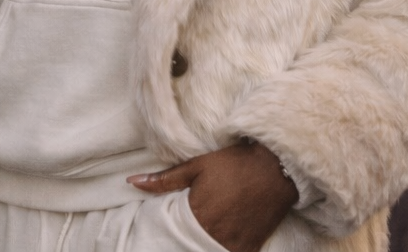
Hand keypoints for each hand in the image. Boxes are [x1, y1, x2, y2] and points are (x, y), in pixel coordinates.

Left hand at [129, 142, 295, 251]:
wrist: (276, 168)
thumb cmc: (234, 164)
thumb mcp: (196, 166)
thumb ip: (164, 179)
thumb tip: (132, 182)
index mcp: (198, 215)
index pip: (174, 234)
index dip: (168, 233)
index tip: (164, 229)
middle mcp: (216, 234)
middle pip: (191, 246)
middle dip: (184, 241)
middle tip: (182, 232)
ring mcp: (236, 243)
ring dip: (202, 246)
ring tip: (199, 235)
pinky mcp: (251, 247)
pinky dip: (222, 250)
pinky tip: (217, 241)